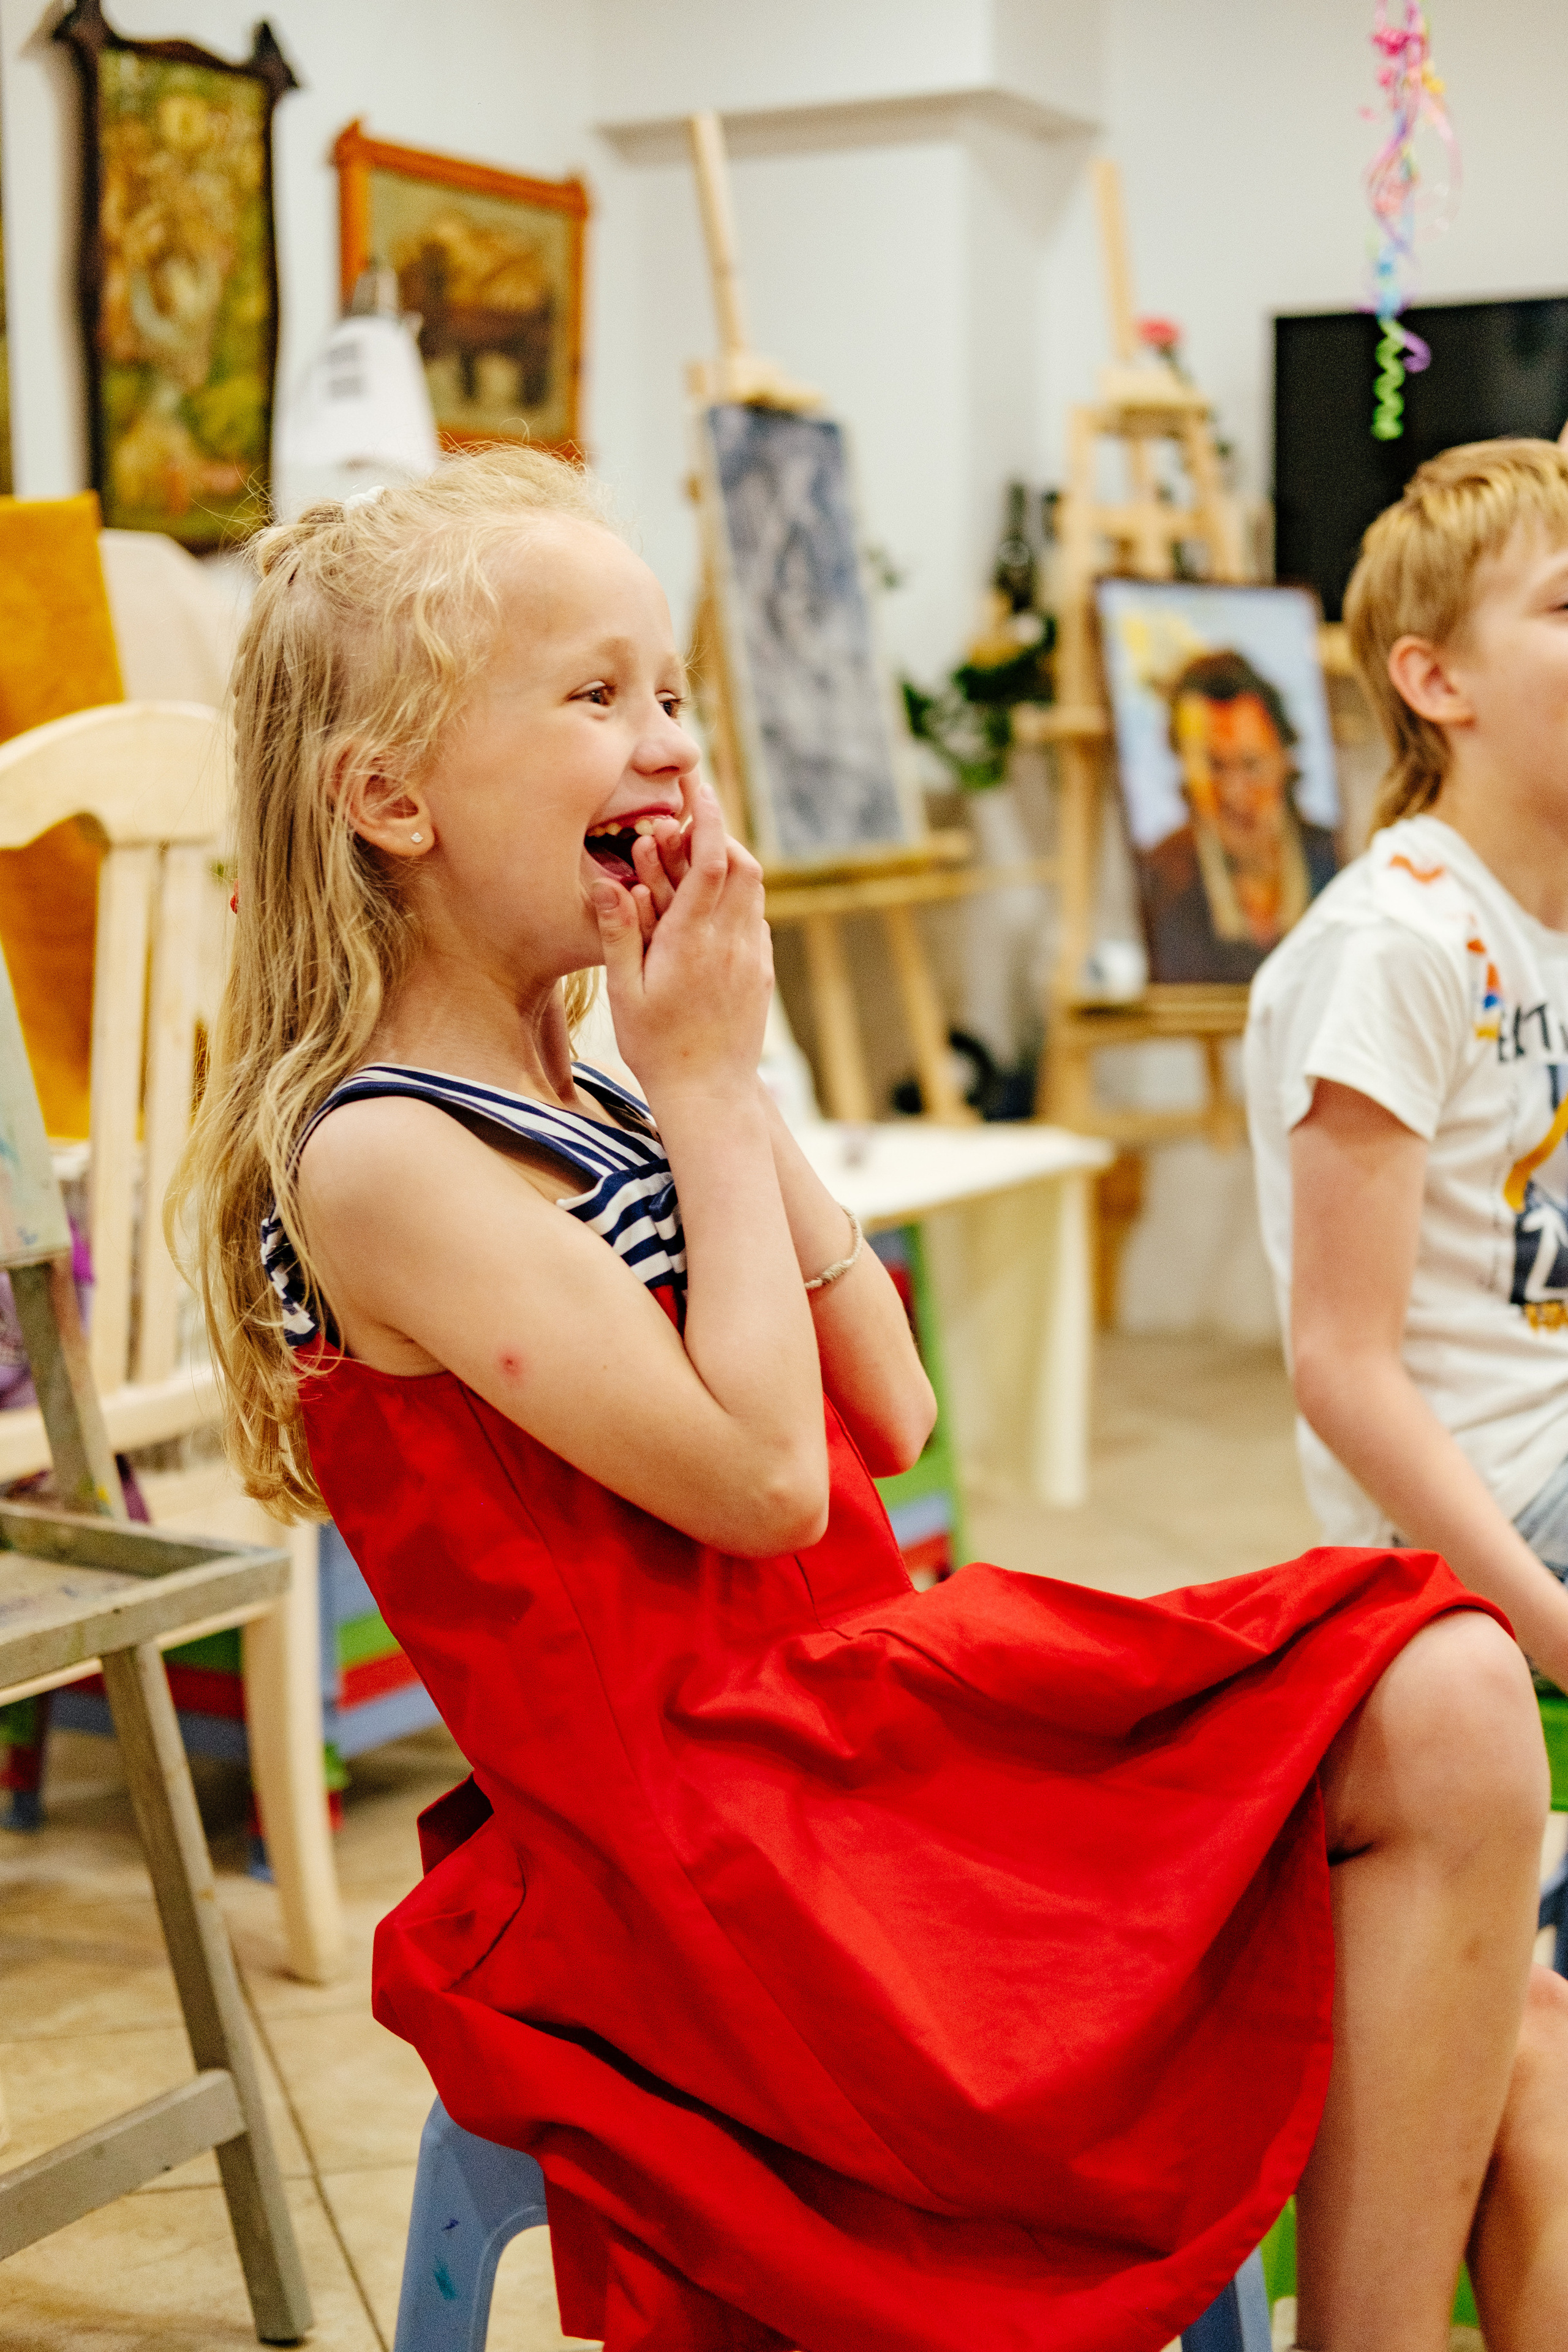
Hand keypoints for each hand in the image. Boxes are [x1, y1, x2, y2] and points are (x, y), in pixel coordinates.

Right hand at [592, 784, 771, 1100]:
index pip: (711, 862)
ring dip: (726, 865)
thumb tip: (609, 883)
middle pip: (741, 865)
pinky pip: (753, 918)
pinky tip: (705, 909)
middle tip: (681, 828)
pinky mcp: (761, 972)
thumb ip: (620, 933)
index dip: (706, 817)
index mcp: (694, 942)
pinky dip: (733, 898)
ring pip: (752, 890)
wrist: (710, 1094)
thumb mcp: (625, 993)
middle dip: (715, 836)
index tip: (697, 787)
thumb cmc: (657, 1048)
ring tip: (690, 862)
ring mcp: (752, 957)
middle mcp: (732, 943)